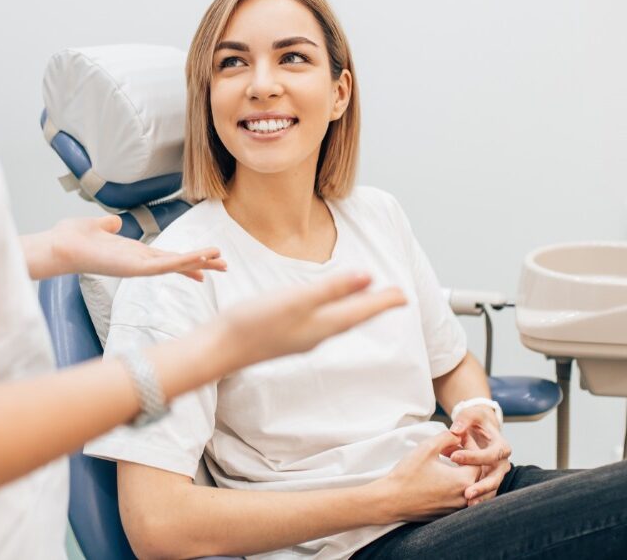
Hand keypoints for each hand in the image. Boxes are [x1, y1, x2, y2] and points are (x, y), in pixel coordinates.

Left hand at [26, 215, 227, 280]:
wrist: (58, 246)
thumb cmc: (72, 239)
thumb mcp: (96, 226)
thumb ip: (108, 225)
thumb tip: (114, 222)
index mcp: (133, 253)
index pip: (166, 257)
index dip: (187, 259)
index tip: (205, 262)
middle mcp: (138, 262)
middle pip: (177, 263)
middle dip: (201, 264)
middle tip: (225, 266)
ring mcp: (137, 267)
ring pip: (175, 265)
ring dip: (198, 262)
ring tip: (221, 261)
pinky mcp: (134, 268)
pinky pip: (164, 266)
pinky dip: (183, 262)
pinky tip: (199, 259)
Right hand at [220, 273, 406, 367]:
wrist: (220, 349)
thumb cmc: (254, 323)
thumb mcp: (297, 300)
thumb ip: (332, 289)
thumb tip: (368, 277)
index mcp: (324, 325)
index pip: (362, 311)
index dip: (384, 301)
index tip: (405, 296)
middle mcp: (317, 335)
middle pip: (354, 318)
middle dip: (375, 306)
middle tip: (395, 298)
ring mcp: (301, 338)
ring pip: (338, 321)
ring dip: (355, 310)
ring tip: (367, 301)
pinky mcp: (286, 336)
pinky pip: (321, 323)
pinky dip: (334, 313)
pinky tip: (326, 310)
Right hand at [371, 431, 481, 522]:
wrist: (391, 501)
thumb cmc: (408, 474)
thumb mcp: (427, 448)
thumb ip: (447, 437)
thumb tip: (458, 434)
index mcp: (463, 481)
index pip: (478, 459)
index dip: (469, 445)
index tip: (458, 436)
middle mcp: (464, 497)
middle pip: (475, 473)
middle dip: (466, 458)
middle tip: (452, 447)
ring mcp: (455, 508)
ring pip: (468, 485)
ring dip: (461, 471)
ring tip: (448, 459)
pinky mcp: (446, 514)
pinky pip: (458, 496)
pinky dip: (455, 484)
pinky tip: (441, 475)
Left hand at [448, 406, 511, 505]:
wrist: (480, 429)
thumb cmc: (475, 421)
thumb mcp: (471, 414)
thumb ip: (464, 420)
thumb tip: (455, 430)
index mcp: (501, 446)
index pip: (490, 454)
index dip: (473, 456)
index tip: (453, 457)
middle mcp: (502, 462)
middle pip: (496, 477)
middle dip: (482, 486)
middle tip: (467, 493)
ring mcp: (496, 474)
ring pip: (492, 489)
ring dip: (481, 497)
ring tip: (468, 503)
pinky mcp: (489, 481)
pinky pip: (486, 493)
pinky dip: (479, 499)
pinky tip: (466, 507)